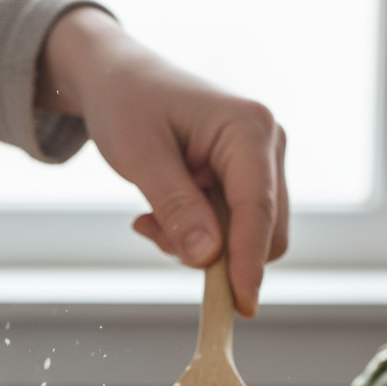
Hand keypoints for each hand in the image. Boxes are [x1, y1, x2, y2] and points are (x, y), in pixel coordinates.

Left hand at [37, 6, 287, 317]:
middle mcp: (267, 145)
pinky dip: (197, 235)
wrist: (119, 79)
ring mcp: (261, 163)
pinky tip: (159, 215)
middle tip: (154, 234)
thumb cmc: (126, 104)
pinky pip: (232, 229)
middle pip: (266, 231)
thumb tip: (207, 258)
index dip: (248, 262)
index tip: (241, 306)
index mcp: (249, 129)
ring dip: (199, 244)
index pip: (259, 209)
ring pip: (247, 236)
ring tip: (150, 218)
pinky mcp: (247, 179)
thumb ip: (176, 207)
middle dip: (214, 252)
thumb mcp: (140, 157)